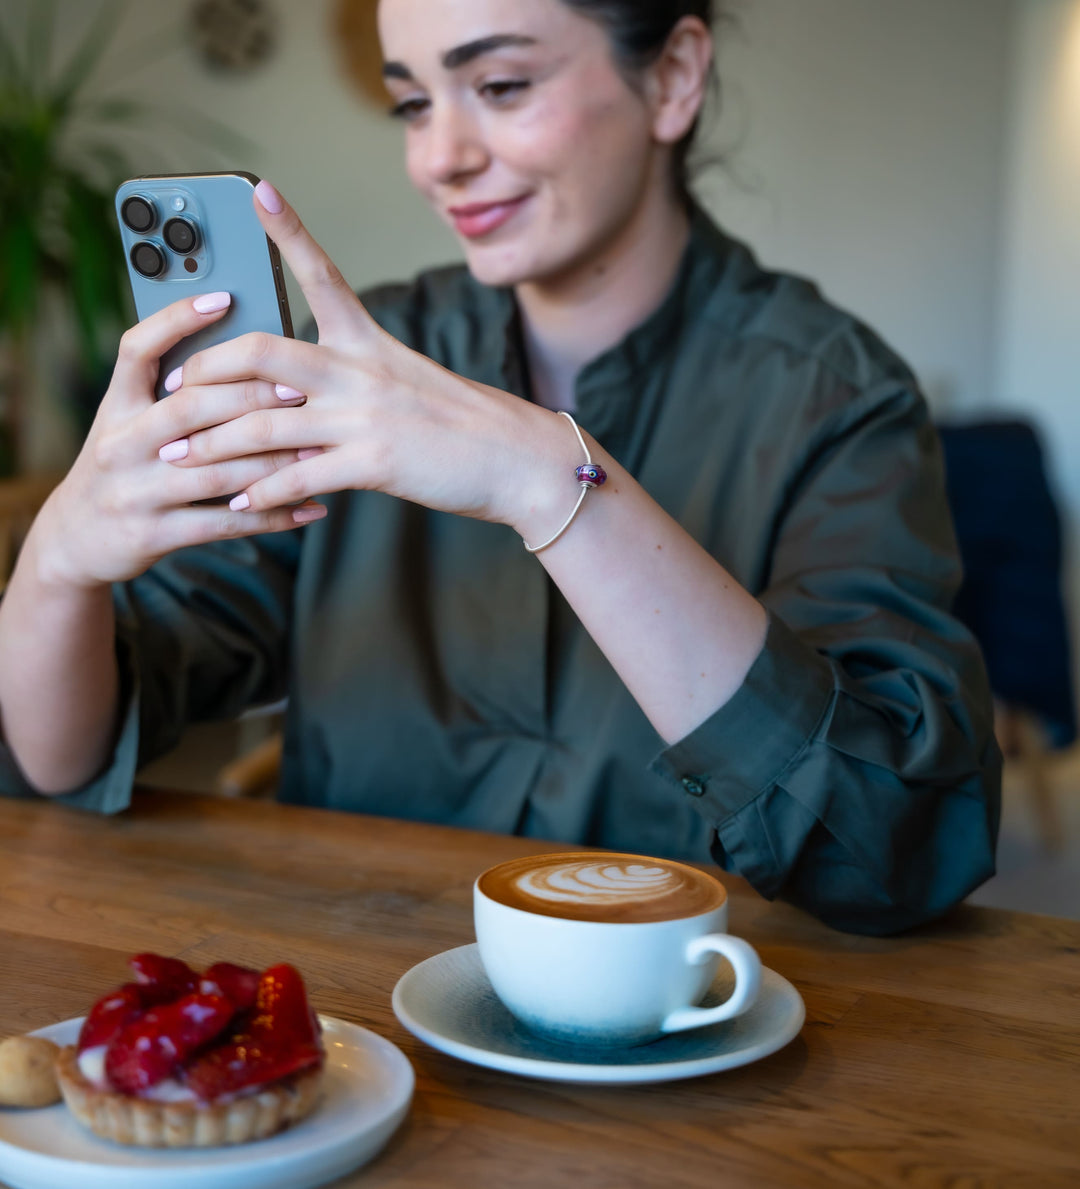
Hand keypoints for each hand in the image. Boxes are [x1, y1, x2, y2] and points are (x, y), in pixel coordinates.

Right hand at [31, 293, 327, 589]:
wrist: (77, 540)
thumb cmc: (123, 469)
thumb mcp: (125, 424)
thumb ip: (167, 396)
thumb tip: (239, 357)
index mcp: (116, 407)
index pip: (137, 349)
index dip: (177, 320)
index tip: (224, 298)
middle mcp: (121, 443)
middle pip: (190, 407)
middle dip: (250, 395)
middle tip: (299, 388)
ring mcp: (137, 490)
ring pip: (216, 469)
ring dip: (273, 460)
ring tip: (317, 450)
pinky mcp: (155, 533)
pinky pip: (226, 523)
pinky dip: (273, 515)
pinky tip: (311, 507)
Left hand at [159, 182, 567, 534]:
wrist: (518, 460)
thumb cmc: (464, 425)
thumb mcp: (409, 383)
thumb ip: (353, 382)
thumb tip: (298, 398)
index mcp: (370, 342)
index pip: (323, 274)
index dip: (288, 230)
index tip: (256, 189)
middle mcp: (361, 370)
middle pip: (261, 351)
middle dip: (205, 372)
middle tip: (172, 393)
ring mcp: (366, 415)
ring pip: (264, 423)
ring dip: (211, 445)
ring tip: (175, 460)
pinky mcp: (374, 462)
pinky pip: (297, 477)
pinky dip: (259, 492)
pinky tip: (234, 501)